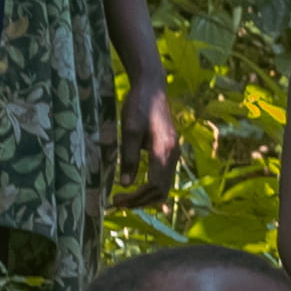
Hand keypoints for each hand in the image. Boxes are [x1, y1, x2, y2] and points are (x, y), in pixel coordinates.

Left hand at [128, 70, 187, 189]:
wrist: (152, 87)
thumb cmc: (139, 105)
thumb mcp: (129, 130)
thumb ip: (128, 157)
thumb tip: (125, 184)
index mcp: (164, 150)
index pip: (153, 185)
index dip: (136, 197)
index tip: (116, 200)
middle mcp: (174, 154)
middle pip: (161, 190)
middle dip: (140, 201)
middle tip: (117, 203)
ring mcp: (174, 153)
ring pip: (164, 186)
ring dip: (146, 197)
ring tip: (125, 199)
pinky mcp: (170, 151)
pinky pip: (164, 177)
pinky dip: (151, 188)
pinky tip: (136, 188)